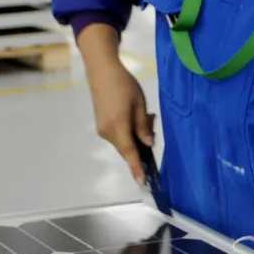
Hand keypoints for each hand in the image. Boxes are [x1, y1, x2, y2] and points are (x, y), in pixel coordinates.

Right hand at [90, 58, 153, 186]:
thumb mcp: (139, 104)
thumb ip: (143, 126)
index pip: (130, 153)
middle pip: (128, 148)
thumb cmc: (124, 84)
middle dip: (142, 143)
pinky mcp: (101, 125)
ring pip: (123, 142)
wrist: (102, 70)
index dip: (137, 168)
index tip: (143, 182)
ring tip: (146, 115)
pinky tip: (134, 116)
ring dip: (136, 135)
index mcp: (118, 127)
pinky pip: (118, 135)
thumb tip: (148, 144)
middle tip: (152, 120)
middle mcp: (107, 132)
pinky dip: (128, 131)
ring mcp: (102, 129)